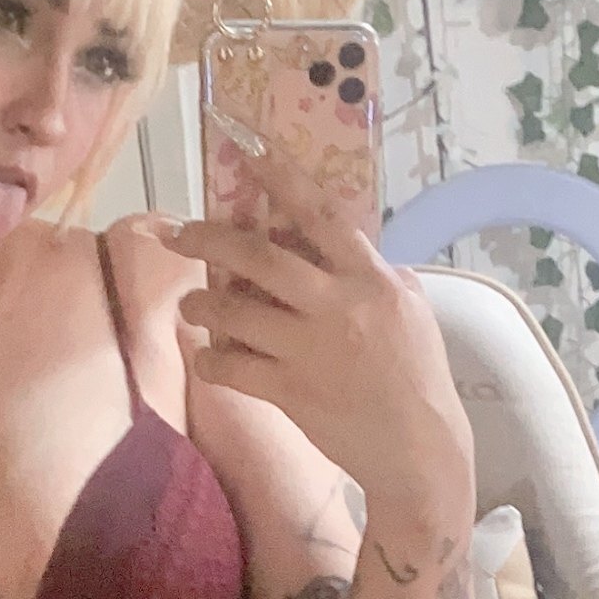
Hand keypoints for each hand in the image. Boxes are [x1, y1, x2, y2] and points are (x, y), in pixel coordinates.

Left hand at [167, 149, 473, 518]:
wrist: (419, 450)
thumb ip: (372, 272)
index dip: (281, 176)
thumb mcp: (411, 307)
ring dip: (202, 306)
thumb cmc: (418, 375)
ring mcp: (310, 351)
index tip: (248, 148)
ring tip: (191, 306)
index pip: (320, 214)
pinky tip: (207, 357)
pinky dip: (212, 361)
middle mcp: (337, 308)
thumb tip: (329, 246)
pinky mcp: (291, 392)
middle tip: (179, 236)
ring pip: (235, 314)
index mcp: (370, 280)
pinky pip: (233, 369)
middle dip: (209, 241)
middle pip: (259, 259)